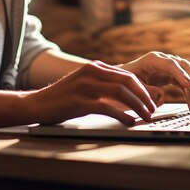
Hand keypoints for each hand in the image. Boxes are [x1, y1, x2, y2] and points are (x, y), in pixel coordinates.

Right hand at [26, 60, 157, 125]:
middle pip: (127, 81)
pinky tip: (129, 122)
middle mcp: (91, 72)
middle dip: (144, 96)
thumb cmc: (62, 97)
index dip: (142, 89)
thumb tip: (127, 94)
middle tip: (152, 109)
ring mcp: (85, 86)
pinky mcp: (80, 101)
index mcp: (94, 67)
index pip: (126, 75)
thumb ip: (102, 84)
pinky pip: (107, 107)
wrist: (37, 103)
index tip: (151, 101)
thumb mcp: (84, 84)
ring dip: (137, 106)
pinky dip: (122, 115)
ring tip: (145, 116)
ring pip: (120, 92)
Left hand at [120, 52, 189, 111]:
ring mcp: (167, 66)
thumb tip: (162, 95)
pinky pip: (184, 79)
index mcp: (152, 60)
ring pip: (187, 72)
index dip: (182, 74)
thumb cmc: (123, 82)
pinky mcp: (169, 74)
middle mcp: (162, 59)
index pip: (171, 64)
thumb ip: (146, 91)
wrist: (120, 80)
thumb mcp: (131, 87)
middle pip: (183, 67)